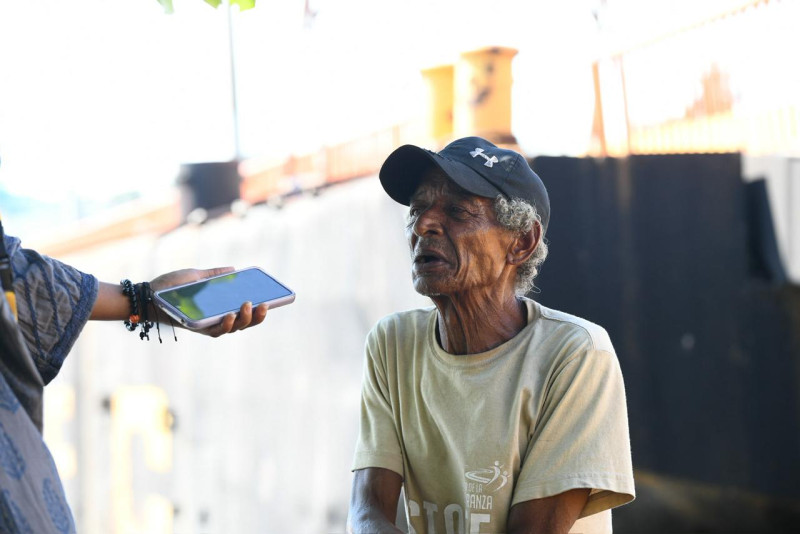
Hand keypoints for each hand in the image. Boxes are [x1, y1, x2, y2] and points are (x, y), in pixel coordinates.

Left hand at [150, 267, 268, 337]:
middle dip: (257, 316)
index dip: (260, 309)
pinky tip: (230, 314)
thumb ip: (214, 275)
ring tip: (249, 305)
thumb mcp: (196, 276)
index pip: (244, 311)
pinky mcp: (197, 329)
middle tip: (264, 304)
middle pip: (244, 323)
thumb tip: (233, 270)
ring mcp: (208, 326)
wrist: (147, 295)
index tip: (272, 299)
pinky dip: (226, 324)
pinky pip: (216, 331)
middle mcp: (217, 320)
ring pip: (234, 328)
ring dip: (245, 319)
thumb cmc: (170, 286)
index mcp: (220, 307)